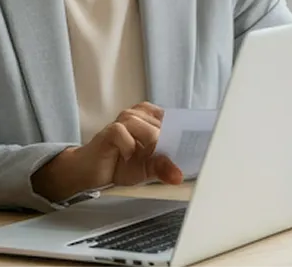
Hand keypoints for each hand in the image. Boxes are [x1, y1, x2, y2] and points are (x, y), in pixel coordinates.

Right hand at [32, 103, 184, 202]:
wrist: (90, 171)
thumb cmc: (120, 165)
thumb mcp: (147, 170)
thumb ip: (163, 167)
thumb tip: (178, 175)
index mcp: (152, 119)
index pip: (177, 120)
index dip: (188, 132)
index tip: (201, 144)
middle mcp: (139, 115)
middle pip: (165, 126)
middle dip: (171, 145)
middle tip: (170, 160)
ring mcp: (124, 120)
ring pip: (147, 129)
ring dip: (151, 146)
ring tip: (145, 158)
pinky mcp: (110, 130)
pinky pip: (124, 133)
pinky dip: (130, 147)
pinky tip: (128, 156)